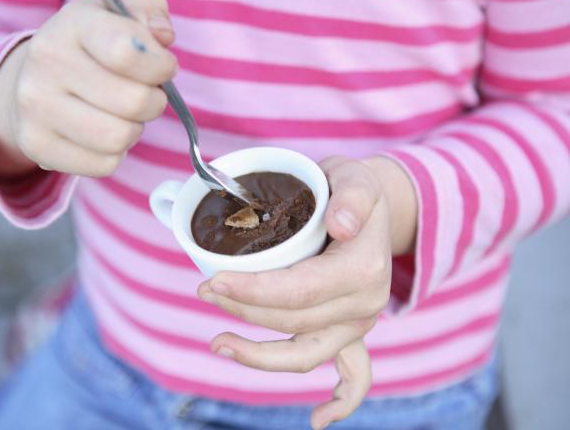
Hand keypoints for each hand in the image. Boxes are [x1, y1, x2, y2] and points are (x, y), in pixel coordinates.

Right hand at [0, 0, 176, 176]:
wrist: (33, 80)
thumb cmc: (92, 48)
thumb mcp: (119, 15)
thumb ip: (149, 10)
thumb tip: (162, 37)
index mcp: (72, 24)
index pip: (129, 53)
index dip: (161, 66)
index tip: (163, 66)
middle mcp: (46, 63)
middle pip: (134, 103)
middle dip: (153, 101)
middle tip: (143, 94)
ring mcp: (35, 107)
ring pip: (119, 138)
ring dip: (134, 130)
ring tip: (122, 114)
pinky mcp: (37, 146)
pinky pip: (104, 165)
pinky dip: (114, 154)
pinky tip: (101, 134)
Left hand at [198, 156, 413, 428]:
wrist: (377, 208)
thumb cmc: (355, 189)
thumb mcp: (356, 178)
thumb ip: (353, 197)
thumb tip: (341, 223)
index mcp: (364, 270)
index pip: (301, 291)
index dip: (254, 292)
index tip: (214, 282)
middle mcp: (366, 305)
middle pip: (293, 322)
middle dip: (243, 311)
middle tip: (205, 289)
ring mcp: (359, 324)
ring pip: (306, 354)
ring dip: (260, 355)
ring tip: (219, 343)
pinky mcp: (351, 332)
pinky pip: (353, 377)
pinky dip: (339, 402)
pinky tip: (319, 421)